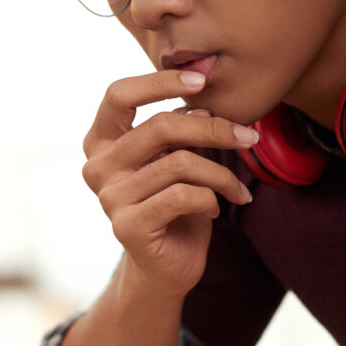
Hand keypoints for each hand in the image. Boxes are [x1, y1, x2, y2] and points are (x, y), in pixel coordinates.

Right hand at [82, 70, 257, 296]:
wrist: (165, 265)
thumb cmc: (173, 205)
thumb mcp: (173, 158)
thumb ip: (176, 131)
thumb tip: (200, 104)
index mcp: (100, 143)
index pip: (118, 95)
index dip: (160, 82)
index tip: (203, 81)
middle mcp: (97, 168)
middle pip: (161, 126)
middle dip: (214, 129)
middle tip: (248, 137)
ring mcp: (108, 198)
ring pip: (181, 163)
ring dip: (221, 175)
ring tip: (235, 189)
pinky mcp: (127, 226)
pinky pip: (184, 196)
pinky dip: (211, 200)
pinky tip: (213, 210)